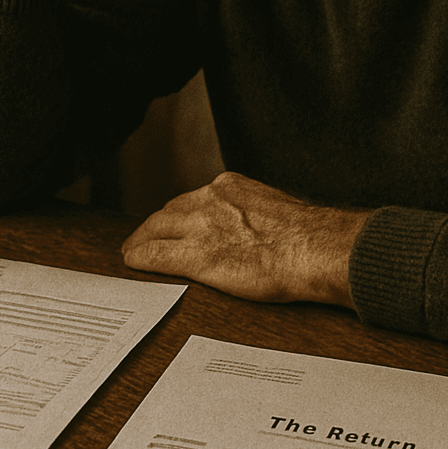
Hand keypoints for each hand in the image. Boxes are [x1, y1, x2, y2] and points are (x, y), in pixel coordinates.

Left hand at [121, 172, 369, 307]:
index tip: (174, 222)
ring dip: (141, 240)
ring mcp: (200, 226)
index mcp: (230, 187)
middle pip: (169, 211)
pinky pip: (156, 254)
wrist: (314, 250)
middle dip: (155, 224)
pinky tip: (133, 261)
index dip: (178, 213)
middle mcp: (210, 200)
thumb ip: (254, 213)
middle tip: (143, 236)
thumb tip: (255, 228)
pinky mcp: (196, 255)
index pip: (193, 198)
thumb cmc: (308, 237)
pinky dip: (140, 257)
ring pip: (156, 229)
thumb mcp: (276, 209)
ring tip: (133, 250)